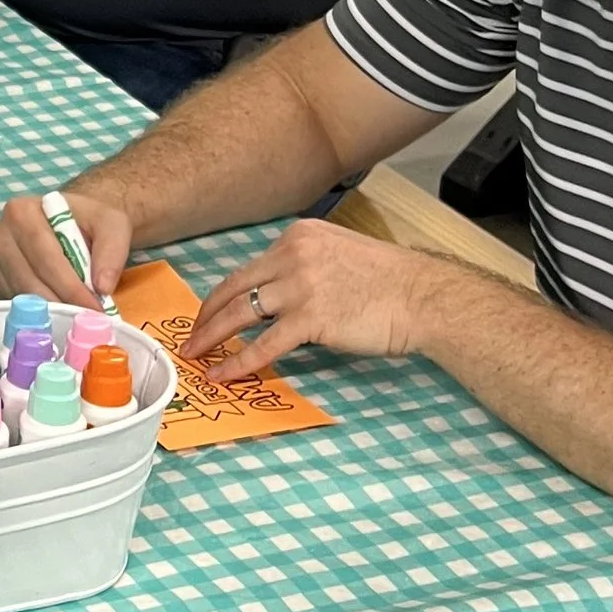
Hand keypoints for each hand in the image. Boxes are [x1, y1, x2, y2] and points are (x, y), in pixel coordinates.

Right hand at [0, 187, 131, 309]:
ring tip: (78, 316)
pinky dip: (37, 312)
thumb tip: (101, 287)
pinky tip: (60, 311)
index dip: (70, 286)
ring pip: (21, 294)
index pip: (45, 256)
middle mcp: (0, 234)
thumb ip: (112, 251)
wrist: (73, 220)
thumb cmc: (89, 221)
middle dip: (61, 302)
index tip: (94, 307)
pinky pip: (15, 301)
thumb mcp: (112, 225)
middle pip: (29, 279)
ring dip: (50, 310)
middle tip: (88, 317)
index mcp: (23, 211)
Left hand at [185, 217, 440, 378]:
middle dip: (205, 316)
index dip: (223, 295)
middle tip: (190, 336)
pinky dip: (238, 362)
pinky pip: (264, 345)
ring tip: (195, 355)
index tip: (209, 313)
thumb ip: (304, 266)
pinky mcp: (311, 318)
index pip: (247, 269)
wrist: (422, 295)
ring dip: (211, 337)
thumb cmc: (389, 281)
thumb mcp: (339, 254)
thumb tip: (276, 293)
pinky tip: (223, 374)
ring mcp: (300, 286)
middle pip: (233, 289)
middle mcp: (293, 255)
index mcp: (298, 237)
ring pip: (240, 315)